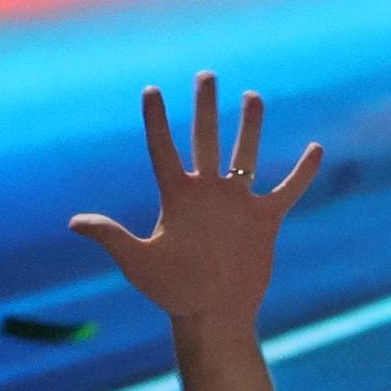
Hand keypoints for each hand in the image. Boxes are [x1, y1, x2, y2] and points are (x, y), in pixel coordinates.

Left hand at [70, 73, 320, 334]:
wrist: (213, 314)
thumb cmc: (172, 292)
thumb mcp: (139, 263)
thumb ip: (112, 237)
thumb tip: (75, 222)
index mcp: (176, 197)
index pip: (162, 149)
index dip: (156, 120)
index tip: (152, 90)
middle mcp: (206, 193)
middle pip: (205, 139)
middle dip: (206, 108)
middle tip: (206, 76)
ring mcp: (236, 205)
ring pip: (244, 155)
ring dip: (249, 127)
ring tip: (252, 96)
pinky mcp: (263, 221)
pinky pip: (287, 191)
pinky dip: (302, 173)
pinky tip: (315, 150)